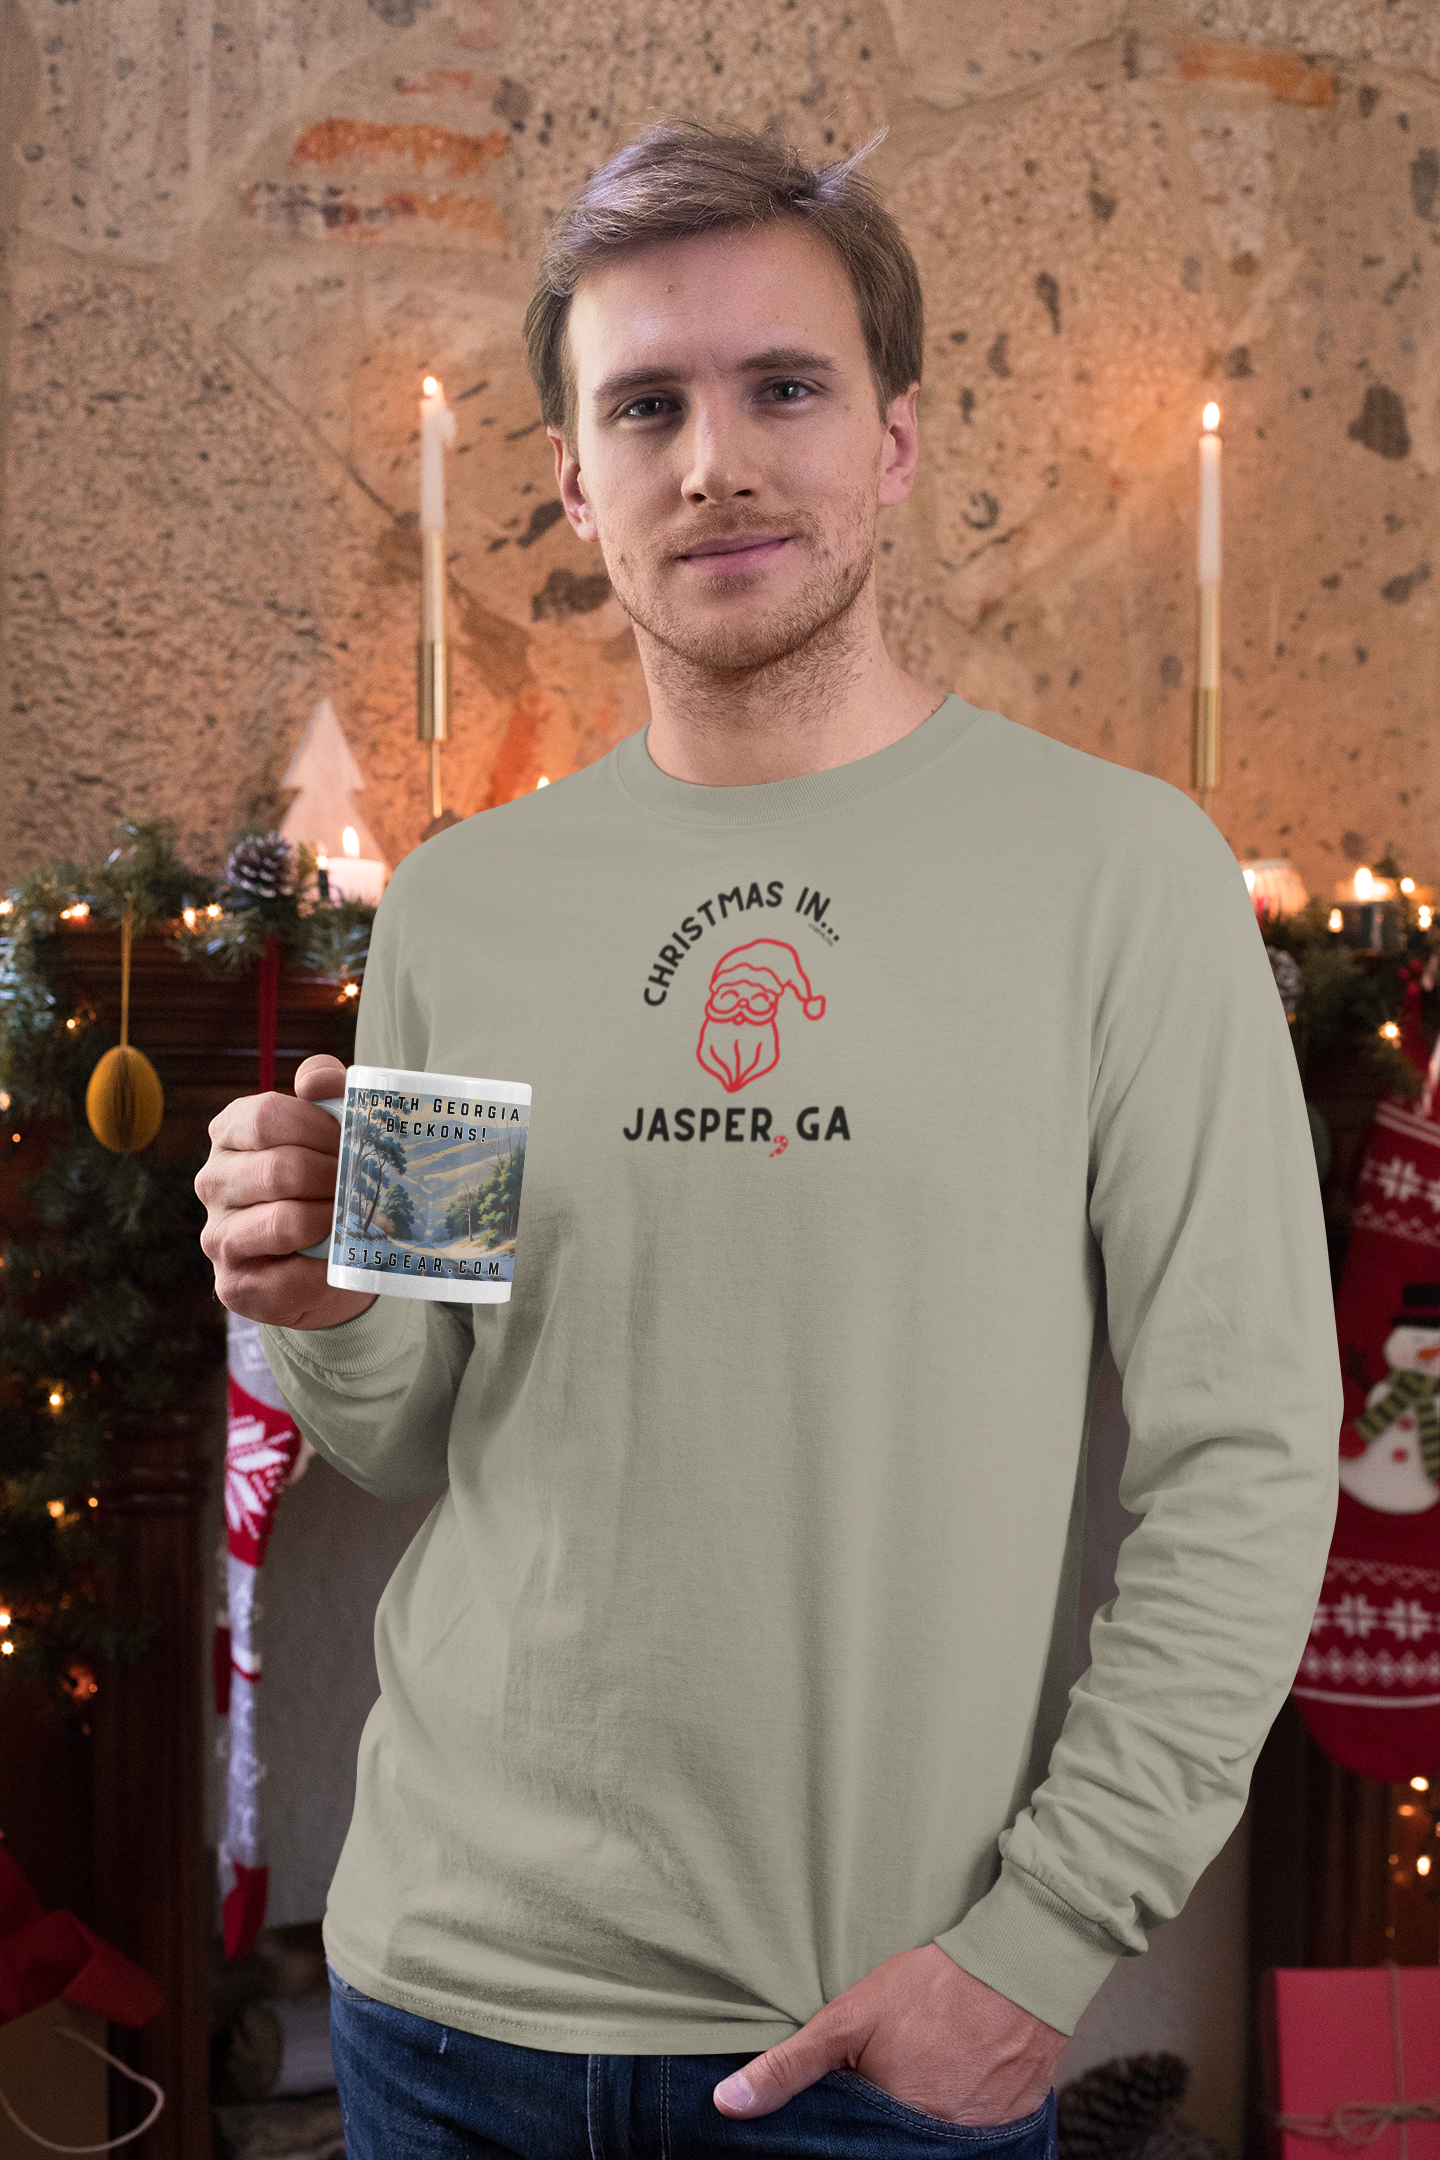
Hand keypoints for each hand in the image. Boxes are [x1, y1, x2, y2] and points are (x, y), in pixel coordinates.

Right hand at [196, 1054, 374, 1331]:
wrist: (329, 1260)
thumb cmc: (328, 1180)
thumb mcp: (332, 1125)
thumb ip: (327, 1086)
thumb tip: (315, 1081)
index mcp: (231, 1133)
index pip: (268, 1117)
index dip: (321, 1129)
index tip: (353, 1143)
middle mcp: (213, 1182)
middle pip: (281, 1170)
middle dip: (335, 1178)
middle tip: (362, 1186)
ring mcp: (218, 1236)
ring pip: (285, 1222)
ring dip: (333, 1221)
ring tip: (352, 1219)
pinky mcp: (233, 1286)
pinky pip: (288, 1277)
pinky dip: (324, 1269)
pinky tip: (335, 1261)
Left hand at [712, 1945, 1066, 2125]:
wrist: (1018, 1969)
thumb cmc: (930, 1988)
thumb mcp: (848, 2017)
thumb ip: (790, 2066)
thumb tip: (728, 2104)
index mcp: (890, 2127)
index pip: (849, 2148)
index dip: (843, 2127)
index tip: (849, 2096)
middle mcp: (933, 2144)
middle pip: (889, 2145)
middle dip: (880, 2123)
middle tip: (890, 2074)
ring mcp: (974, 2143)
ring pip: (928, 2143)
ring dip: (918, 2114)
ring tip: (922, 2072)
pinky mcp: (1008, 2132)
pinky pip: (969, 2138)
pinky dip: (956, 2113)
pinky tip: (954, 2078)